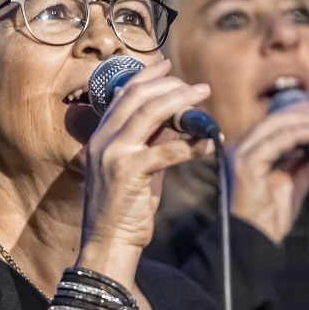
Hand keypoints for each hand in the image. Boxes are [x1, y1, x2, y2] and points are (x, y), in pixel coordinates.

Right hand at [81, 60, 212, 277]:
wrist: (107, 244)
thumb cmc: (123, 210)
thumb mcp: (135, 169)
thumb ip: (149, 142)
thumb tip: (175, 119)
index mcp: (100, 137)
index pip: (123, 94)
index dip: (147, 75)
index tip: (167, 65)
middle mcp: (103, 140)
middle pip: (138, 96)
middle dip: (170, 85)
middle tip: (198, 86)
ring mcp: (113, 155)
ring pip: (150, 113)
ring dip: (181, 102)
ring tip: (203, 98)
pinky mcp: (129, 173)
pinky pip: (167, 149)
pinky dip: (191, 143)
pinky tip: (208, 143)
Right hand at [229, 96, 308, 242]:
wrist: (256, 240)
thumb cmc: (270, 217)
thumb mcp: (294, 186)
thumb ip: (305, 167)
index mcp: (250, 150)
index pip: (276, 123)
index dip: (303, 116)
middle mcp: (242, 147)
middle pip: (276, 118)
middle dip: (308, 114)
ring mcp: (242, 153)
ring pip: (276, 124)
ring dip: (307, 121)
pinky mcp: (247, 162)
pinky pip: (277, 140)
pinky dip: (298, 133)